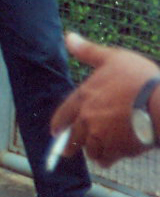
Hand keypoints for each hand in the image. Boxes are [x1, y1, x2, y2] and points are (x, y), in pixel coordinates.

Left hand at [50, 33, 158, 165]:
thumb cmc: (141, 78)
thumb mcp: (114, 57)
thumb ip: (88, 51)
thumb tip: (68, 37)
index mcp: (83, 97)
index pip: (62, 114)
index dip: (58, 124)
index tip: (55, 132)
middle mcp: (87, 118)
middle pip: (72, 138)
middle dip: (69, 145)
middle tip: (67, 150)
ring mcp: (102, 136)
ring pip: (89, 149)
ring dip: (92, 150)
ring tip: (96, 151)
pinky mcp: (118, 149)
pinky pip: (106, 159)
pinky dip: (108, 159)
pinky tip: (112, 156)